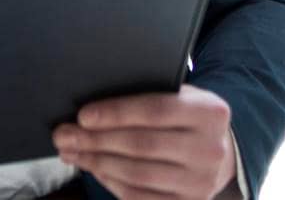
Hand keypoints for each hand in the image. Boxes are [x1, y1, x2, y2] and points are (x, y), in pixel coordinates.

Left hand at [53, 86, 237, 199]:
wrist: (220, 153)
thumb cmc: (187, 118)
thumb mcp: (181, 96)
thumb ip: (149, 94)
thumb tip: (94, 107)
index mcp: (210, 112)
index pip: (155, 110)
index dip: (116, 113)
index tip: (83, 115)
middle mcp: (210, 149)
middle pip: (141, 145)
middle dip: (96, 140)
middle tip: (64, 135)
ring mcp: (200, 182)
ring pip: (137, 173)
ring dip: (97, 162)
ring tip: (71, 151)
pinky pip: (139, 197)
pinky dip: (111, 182)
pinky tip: (94, 169)